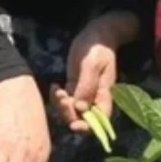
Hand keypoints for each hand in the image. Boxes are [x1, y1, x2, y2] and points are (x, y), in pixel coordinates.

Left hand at [51, 11, 138, 133]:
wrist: (95, 34)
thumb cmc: (96, 47)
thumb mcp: (91, 64)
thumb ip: (87, 86)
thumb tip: (80, 107)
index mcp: (105, 94)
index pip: (100, 120)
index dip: (88, 127)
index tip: (74, 124)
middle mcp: (95, 98)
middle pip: (82, 118)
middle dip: (68, 113)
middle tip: (61, 96)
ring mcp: (84, 94)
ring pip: (71, 111)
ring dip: (60, 105)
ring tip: (56, 88)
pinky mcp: (74, 88)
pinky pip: (65, 101)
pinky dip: (57, 97)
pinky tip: (55, 85)